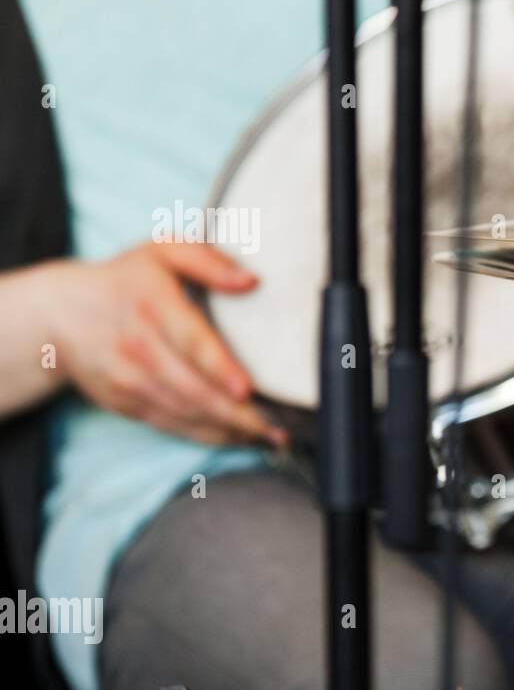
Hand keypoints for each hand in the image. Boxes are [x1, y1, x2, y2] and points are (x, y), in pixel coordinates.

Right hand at [50, 242, 286, 447]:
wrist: (59, 313)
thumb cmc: (126, 280)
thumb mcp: (163, 252)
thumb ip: (208, 261)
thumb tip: (250, 281)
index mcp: (154, 305)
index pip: (191, 342)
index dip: (219, 369)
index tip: (247, 389)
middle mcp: (139, 347)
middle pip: (193, 389)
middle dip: (238, 414)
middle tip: (279, 428)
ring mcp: (129, 380)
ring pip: (185, 413)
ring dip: (229, 430)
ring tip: (269, 436)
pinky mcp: (125, 402)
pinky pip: (171, 425)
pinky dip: (207, 436)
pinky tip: (238, 437)